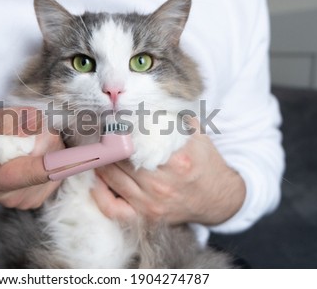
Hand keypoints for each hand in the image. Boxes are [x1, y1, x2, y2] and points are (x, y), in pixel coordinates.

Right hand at [0, 106, 63, 208]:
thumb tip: (35, 120)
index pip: (33, 172)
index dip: (63, 162)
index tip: (91, 155)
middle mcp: (10, 197)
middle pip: (48, 161)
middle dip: (44, 135)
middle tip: (22, 125)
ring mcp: (26, 201)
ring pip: (56, 163)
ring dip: (47, 143)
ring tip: (22, 139)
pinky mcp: (39, 197)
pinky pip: (57, 169)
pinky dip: (50, 154)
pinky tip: (31, 151)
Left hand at [91, 118, 245, 225]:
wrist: (218, 198)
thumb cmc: (204, 162)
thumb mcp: (194, 133)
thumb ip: (170, 115)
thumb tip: (141, 99)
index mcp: (176, 159)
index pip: (134, 139)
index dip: (118, 128)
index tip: (111, 120)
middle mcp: (162, 184)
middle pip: (119, 158)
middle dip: (108, 143)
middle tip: (100, 132)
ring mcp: (152, 203)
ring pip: (111, 178)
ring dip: (101, 161)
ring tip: (100, 149)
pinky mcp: (145, 217)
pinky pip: (112, 208)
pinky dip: (100, 193)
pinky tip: (98, 179)